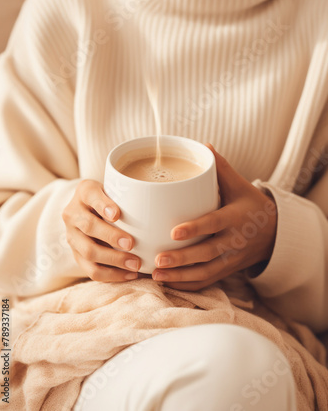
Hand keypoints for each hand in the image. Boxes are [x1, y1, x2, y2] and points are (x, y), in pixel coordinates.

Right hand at [62, 180, 147, 281]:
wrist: (92, 210)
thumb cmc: (114, 198)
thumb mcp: (119, 190)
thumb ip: (132, 195)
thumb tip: (162, 208)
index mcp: (84, 192)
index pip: (91, 195)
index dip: (103, 205)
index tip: (117, 215)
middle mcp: (73, 213)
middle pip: (88, 226)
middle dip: (110, 237)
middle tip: (132, 244)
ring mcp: (72, 236)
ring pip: (88, 252)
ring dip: (113, 260)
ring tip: (135, 264)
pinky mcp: (76, 255)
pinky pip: (91, 270)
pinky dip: (111, 275)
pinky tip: (130, 274)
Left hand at [152, 145, 276, 290]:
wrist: (274, 233)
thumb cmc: (250, 205)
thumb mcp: (240, 186)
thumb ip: (221, 168)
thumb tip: (203, 146)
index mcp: (236, 217)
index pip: (214, 223)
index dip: (195, 229)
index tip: (174, 232)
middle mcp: (234, 241)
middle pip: (207, 253)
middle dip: (182, 259)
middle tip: (157, 260)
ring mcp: (231, 259)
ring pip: (205, 272)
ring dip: (180, 276)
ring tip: (156, 275)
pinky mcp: (227, 271)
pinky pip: (207, 281)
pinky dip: (187, 285)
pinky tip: (167, 282)